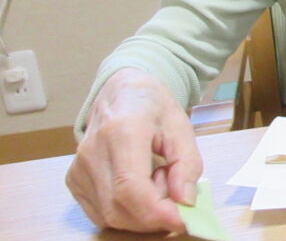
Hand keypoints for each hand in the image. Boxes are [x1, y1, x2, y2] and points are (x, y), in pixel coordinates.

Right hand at [65, 68, 202, 232]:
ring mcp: (78, 167)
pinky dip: (126, 210)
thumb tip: (185, 202)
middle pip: (118, 207)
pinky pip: (100, 213)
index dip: (156, 211)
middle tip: (174, 190)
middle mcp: (93, 151)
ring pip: (109, 215)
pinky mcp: (73, 179)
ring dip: (141, 211)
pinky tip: (139, 185)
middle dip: (154, 213)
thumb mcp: (181, 127)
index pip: (130, 186)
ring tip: (156, 179)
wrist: (122, 92)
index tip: (183, 219)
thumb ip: (188, 164)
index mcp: (122, 130)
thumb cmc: (153, 107)